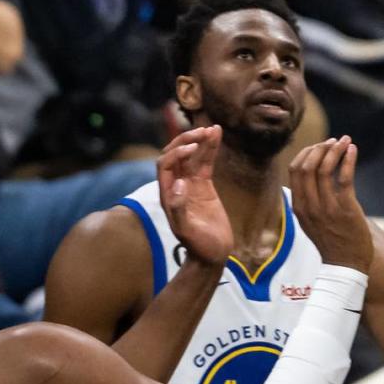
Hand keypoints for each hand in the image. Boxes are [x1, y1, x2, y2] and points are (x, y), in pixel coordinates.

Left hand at [157, 126, 232, 265]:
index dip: (177, 153)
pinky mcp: (204, 185)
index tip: (194, 149)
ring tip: (213, 128)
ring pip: (192, 156)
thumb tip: (179, 184)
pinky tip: (217, 135)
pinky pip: (206, 162)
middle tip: (202, 132)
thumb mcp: (187, 231)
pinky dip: (211, 149)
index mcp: (168, 195)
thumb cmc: (199, 246)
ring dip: (200, 141)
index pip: (165, 165)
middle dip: (186, 141)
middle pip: (175, 154)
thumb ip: (179, 208)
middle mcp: (176, 185)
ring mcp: (190, 184)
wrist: (212, 255)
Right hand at [288, 136, 373, 274]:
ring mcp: (327, 208)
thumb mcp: (311, 221)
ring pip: (324, 168)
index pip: (295, 170)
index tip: (320, 146)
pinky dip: (348, 160)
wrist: (346, 266)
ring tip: (345, 141)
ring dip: (335, 150)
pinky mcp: (346, 209)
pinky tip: (353, 150)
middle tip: (334, 141)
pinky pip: (344, 178)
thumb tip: (311, 175)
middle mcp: (309, 206)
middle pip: (307, 166)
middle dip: (320, 147)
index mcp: (299, 207)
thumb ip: (308, 200)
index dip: (307, 153)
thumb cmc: (331, 241)